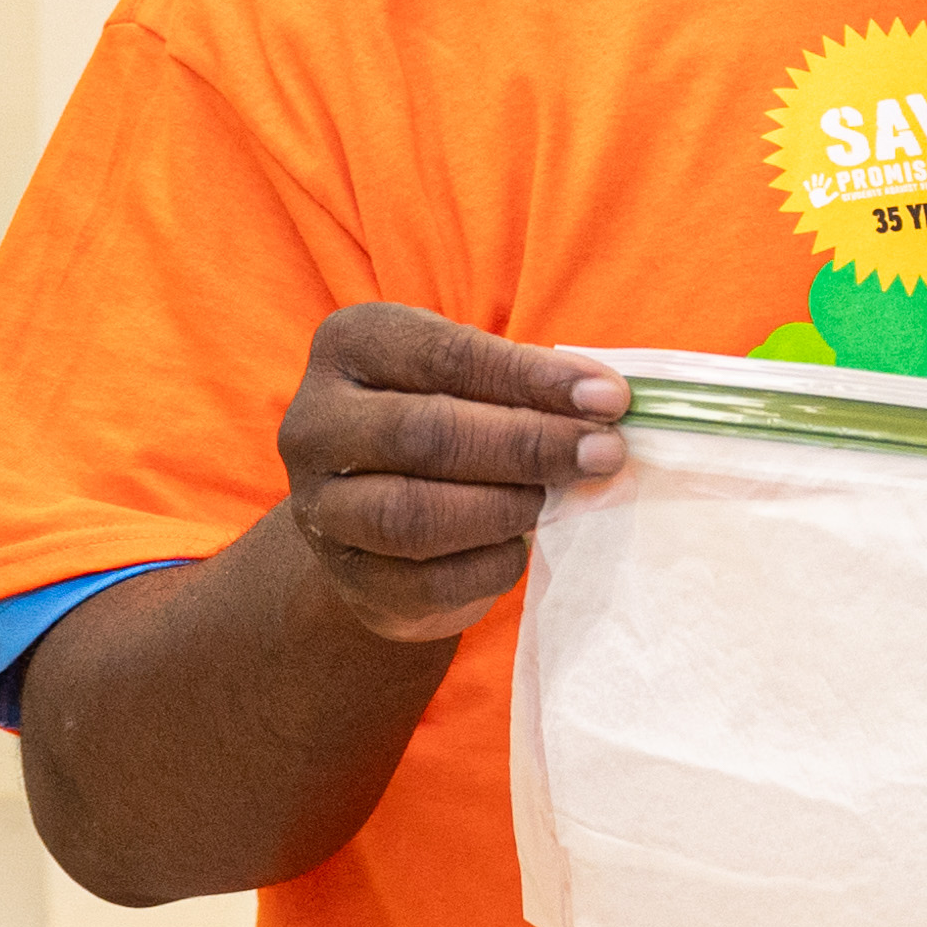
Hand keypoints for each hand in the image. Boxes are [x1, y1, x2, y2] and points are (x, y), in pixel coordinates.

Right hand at [269, 305, 626, 642]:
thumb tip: (607, 404)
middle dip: (528, 445)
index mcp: (350, 346)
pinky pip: (426, 581)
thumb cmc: (447, 422)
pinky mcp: (347, 577)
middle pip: (425, 435)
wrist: (380, 518)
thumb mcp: (471, 381)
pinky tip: (521, 546)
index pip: (444, 356)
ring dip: (505, 508)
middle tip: (602, 454)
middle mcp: (316, 423)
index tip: (609, 399)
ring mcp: (319, 506)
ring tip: (554, 501)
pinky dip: (490, 564)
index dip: (531, 378)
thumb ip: (526, 385)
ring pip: (413, 514)